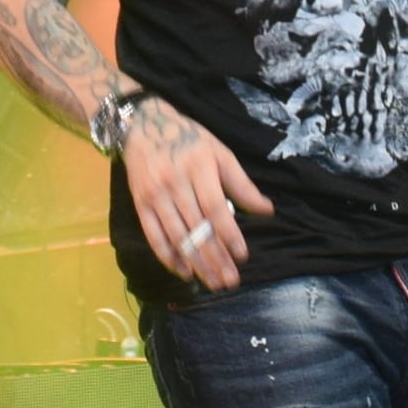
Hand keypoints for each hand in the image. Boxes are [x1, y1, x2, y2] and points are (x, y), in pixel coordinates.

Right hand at [121, 99, 275, 289]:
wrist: (143, 125)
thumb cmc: (189, 139)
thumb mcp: (219, 153)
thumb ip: (241, 183)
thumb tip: (267, 210)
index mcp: (198, 167)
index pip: (214, 207)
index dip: (228, 234)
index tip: (242, 256)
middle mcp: (174, 183)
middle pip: (196, 227)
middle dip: (215, 258)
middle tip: (230, 281)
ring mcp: (155, 195)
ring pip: (177, 236)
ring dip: (196, 263)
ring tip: (213, 282)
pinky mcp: (140, 204)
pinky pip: (154, 236)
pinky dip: (168, 257)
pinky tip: (184, 272)